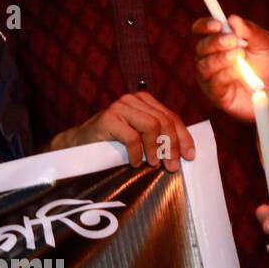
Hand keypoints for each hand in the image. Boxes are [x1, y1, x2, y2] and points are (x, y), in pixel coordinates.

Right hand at [51, 91, 195, 170]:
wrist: (78, 144)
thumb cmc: (111, 144)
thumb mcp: (139, 137)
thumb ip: (158, 136)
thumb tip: (185, 152)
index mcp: (144, 101)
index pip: (171, 117)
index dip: (183, 137)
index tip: (190, 156)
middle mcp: (133, 99)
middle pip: (164, 121)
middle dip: (171, 146)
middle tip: (172, 167)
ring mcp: (119, 107)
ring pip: (152, 126)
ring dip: (155, 149)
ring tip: (153, 165)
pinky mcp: (108, 118)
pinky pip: (132, 137)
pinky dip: (137, 153)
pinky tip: (134, 163)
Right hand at [193, 15, 268, 121]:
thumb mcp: (266, 44)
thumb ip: (250, 31)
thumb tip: (233, 19)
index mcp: (218, 42)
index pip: (201, 30)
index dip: (205, 26)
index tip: (218, 24)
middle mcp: (210, 58)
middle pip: (200, 47)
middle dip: (215, 42)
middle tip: (233, 40)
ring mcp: (211, 77)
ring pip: (204, 65)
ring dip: (221, 58)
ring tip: (240, 56)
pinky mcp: (216, 94)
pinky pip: (213, 82)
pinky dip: (226, 74)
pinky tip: (239, 72)